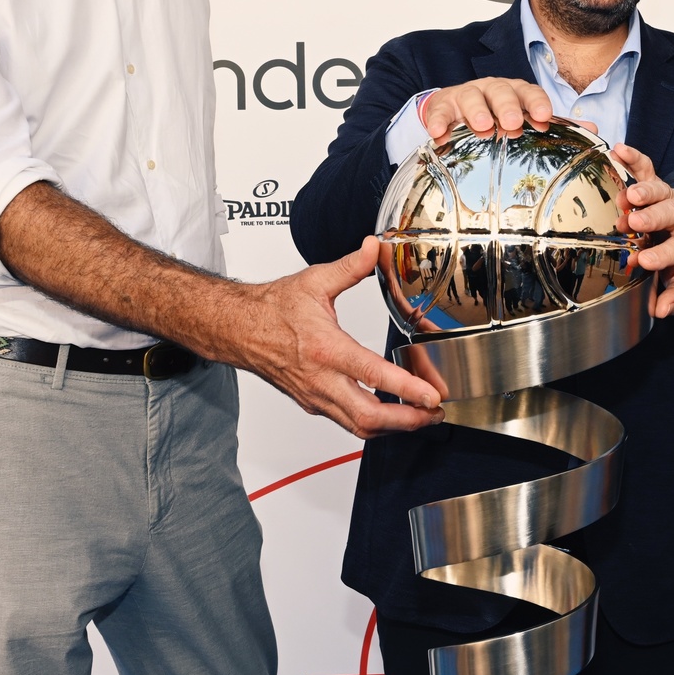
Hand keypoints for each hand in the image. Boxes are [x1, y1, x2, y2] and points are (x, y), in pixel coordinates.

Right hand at [238, 238, 445, 437]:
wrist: (238, 329)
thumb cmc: (272, 308)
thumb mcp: (314, 281)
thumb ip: (350, 267)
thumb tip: (375, 247)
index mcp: (325, 348)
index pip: (372, 374)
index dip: (406, 389)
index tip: (431, 396)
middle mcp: (320, 380)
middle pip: (369, 416)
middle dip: (408, 420)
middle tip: (435, 413)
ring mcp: (316, 396)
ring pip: (359, 426)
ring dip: (394, 426)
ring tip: (422, 417)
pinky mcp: (313, 403)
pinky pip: (347, 422)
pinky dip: (375, 423)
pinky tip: (392, 414)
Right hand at [420, 79, 554, 140]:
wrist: (457, 110)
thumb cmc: (496, 115)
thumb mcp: (524, 118)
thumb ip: (554, 124)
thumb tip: (592, 127)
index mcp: (514, 92)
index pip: (528, 91)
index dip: (536, 102)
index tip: (544, 115)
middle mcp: (491, 89)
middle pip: (500, 90)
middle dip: (507, 105)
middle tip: (513, 122)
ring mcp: (466, 96)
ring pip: (471, 96)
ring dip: (477, 110)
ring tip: (482, 126)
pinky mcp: (443, 106)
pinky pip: (440, 112)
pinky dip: (439, 121)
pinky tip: (439, 134)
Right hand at [612, 144, 673, 316]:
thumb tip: (659, 311)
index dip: (664, 254)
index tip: (643, 261)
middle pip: (671, 212)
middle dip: (653, 217)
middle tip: (634, 222)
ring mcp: (668, 196)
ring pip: (659, 189)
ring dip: (643, 192)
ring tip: (627, 197)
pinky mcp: (655, 181)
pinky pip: (646, 166)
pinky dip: (633, 157)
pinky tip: (618, 150)